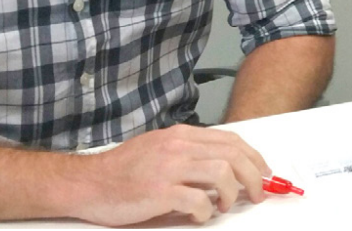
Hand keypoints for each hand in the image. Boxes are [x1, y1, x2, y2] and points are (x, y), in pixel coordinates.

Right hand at [71, 124, 270, 225]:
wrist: (88, 183)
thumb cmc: (123, 171)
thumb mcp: (160, 150)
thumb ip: (189, 154)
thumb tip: (224, 168)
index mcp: (181, 136)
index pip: (230, 140)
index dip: (253, 157)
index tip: (263, 173)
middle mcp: (178, 147)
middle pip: (233, 154)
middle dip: (254, 176)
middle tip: (257, 194)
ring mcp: (169, 168)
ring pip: (222, 173)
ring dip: (233, 193)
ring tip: (226, 206)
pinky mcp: (159, 192)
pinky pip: (198, 200)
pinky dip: (206, 212)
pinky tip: (200, 216)